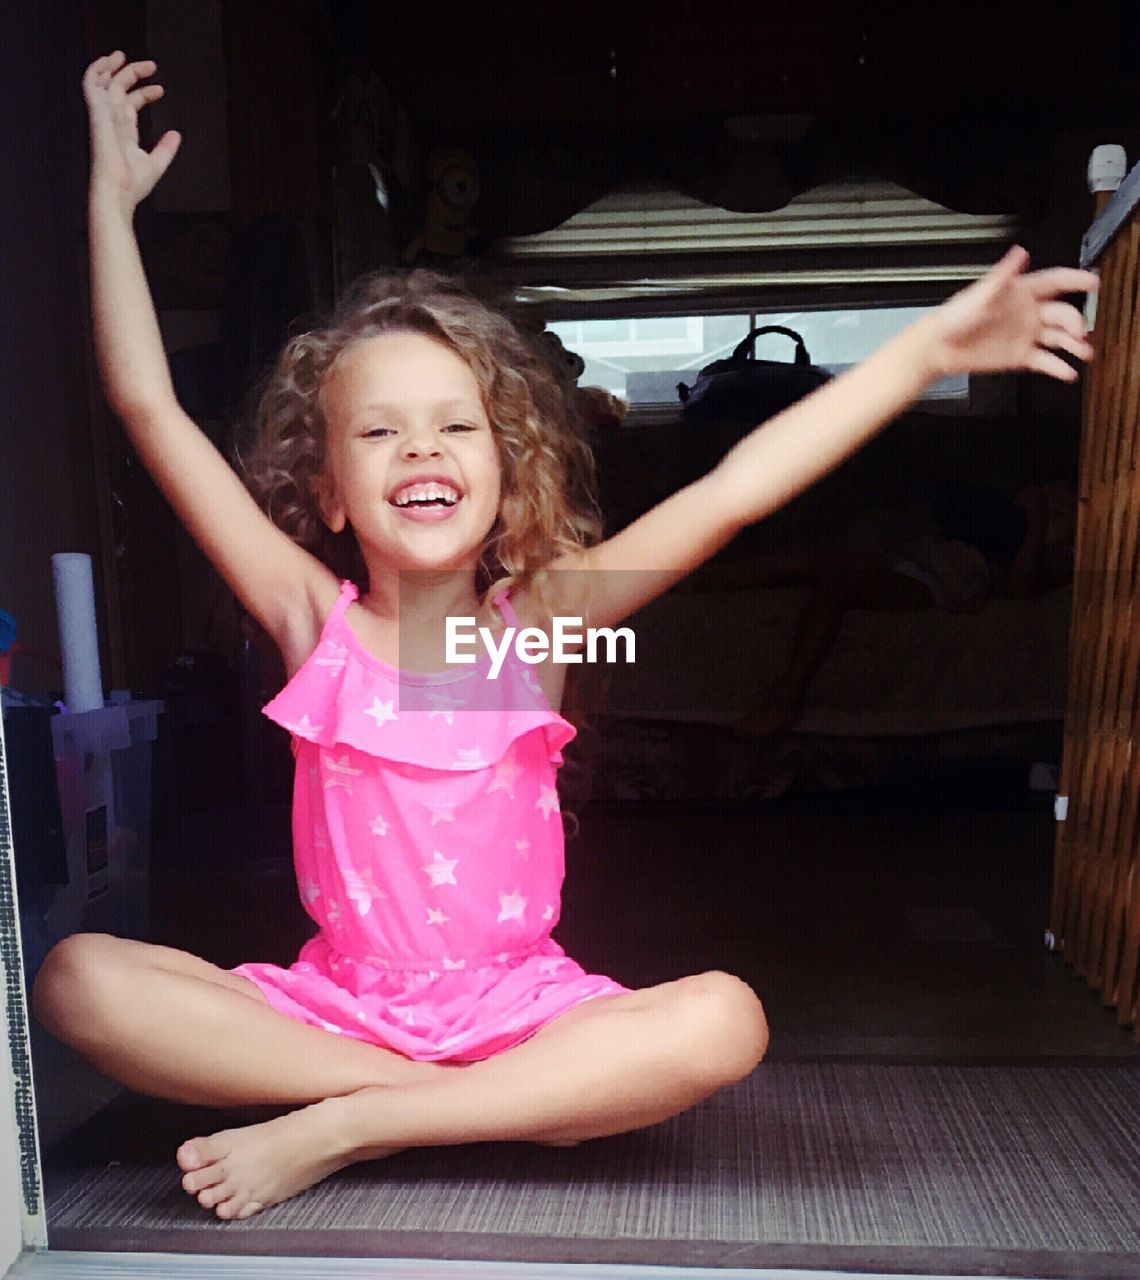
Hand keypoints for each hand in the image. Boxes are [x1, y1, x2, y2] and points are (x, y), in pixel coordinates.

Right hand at [82, 51, 180, 211]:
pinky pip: (91, 86)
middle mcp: (112, 123)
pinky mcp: (97, 113)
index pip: (131, 106)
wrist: (118, 192)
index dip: (145, 94)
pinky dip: (96, 71)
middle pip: (119, 91)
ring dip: (112, 67)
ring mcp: (103, 117)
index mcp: (123, 134)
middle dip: (133, 75)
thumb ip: (165, 148)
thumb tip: (176, 134)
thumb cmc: (132, 185)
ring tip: (124, 55)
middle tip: (151, 66)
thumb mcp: (156, 164)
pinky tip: (106, 62)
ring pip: (103, 84)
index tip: (160, 90)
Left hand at [929, 245, 1097, 380]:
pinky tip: (1068, 372)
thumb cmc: (955, 316)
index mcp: (1021, 293)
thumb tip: (1019, 253)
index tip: (1093, 282)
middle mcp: (1027, 313)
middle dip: (1076, 322)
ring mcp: (1024, 335)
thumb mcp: (982, 292)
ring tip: (1085, 352)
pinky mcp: (1019, 356)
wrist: (939, 346)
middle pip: (1062, 314)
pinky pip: (1044, 362)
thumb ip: (1003, 274)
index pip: (1056, 281)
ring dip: (1074, 345)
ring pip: (1058, 339)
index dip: (1076, 280)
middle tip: (1080, 332)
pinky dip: (1058, 367)